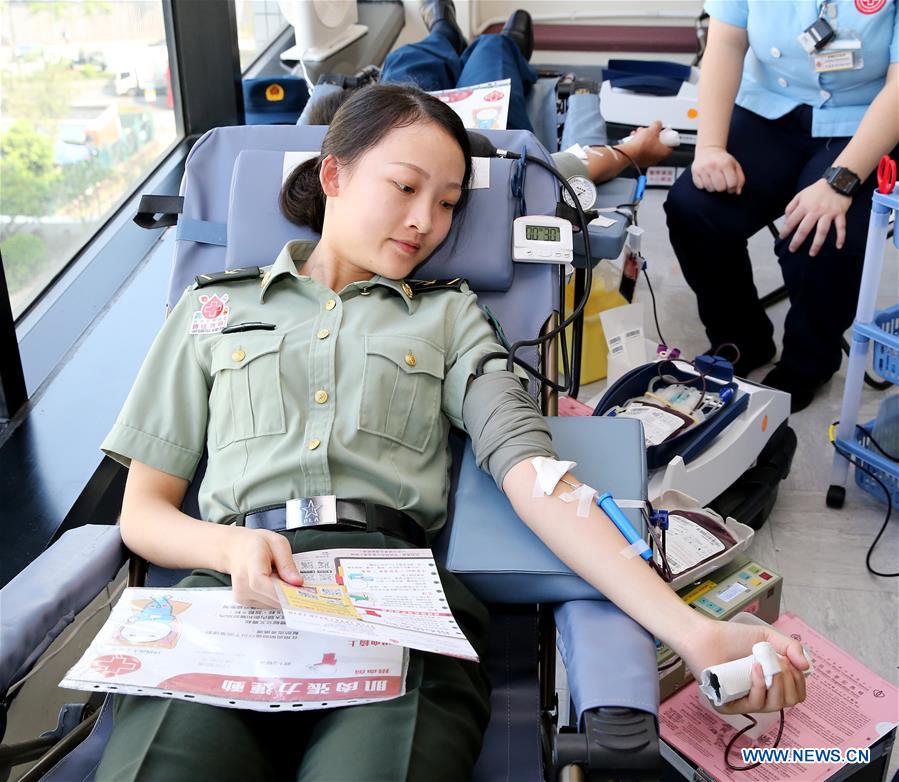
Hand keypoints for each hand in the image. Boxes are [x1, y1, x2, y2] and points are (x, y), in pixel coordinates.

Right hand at [222, 526, 303, 607]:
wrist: (236, 548)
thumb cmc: (257, 544)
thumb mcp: (278, 543)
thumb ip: (287, 563)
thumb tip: (297, 583)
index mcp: (250, 562)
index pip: (259, 582)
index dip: (279, 592)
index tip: (298, 593)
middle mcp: (242, 581)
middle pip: (270, 597)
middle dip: (288, 593)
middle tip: (297, 583)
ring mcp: (241, 593)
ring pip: (271, 603)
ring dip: (281, 595)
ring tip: (279, 577)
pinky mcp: (243, 601)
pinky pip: (266, 604)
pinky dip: (273, 596)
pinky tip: (272, 583)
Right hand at [619, 121, 673, 168]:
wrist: (629, 152)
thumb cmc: (642, 145)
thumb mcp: (653, 129)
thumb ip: (657, 125)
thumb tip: (658, 123)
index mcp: (663, 153)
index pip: (670, 146)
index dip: (667, 139)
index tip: (664, 135)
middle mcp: (656, 159)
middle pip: (657, 145)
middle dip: (653, 137)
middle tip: (650, 132)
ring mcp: (647, 161)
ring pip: (647, 147)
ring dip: (644, 139)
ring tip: (639, 133)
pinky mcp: (638, 162)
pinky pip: (640, 151)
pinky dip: (638, 145)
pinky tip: (634, 139)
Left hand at [677, 618, 809, 714]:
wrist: (706, 636)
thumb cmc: (733, 637)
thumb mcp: (768, 637)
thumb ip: (791, 647)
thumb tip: (807, 667)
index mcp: (770, 683)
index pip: (796, 694)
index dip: (799, 681)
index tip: (791, 663)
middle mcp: (760, 695)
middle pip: (789, 702)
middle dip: (789, 681)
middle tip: (780, 662)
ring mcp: (744, 702)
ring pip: (774, 705)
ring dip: (775, 682)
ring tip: (764, 662)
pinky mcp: (728, 706)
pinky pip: (753, 705)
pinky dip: (759, 687)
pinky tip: (754, 669)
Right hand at [692, 145, 745, 193]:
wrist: (709, 150)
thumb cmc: (723, 160)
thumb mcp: (735, 166)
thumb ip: (740, 179)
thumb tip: (737, 192)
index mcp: (726, 163)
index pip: (731, 184)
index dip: (732, 188)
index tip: (731, 186)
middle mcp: (714, 165)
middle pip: (720, 188)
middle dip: (722, 188)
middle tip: (722, 183)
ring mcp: (703, 169)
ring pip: (710, 189)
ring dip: (713, 187)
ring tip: (714, 180)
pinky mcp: (695, 172)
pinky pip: (701, 187)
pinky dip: (704, 185)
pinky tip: (707, 179)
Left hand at [780, 178, 851, 256]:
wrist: (837, 180)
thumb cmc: (817, 190)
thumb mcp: (800, 195)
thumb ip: (791, 207)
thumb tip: (786, 220)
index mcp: (804, 206)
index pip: (791, 221)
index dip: (785, 231)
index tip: (782, 238)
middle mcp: (815, 211)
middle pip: (804, 229)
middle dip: (797, 241)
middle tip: (792, 250)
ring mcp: (828, 213)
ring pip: (821, 231)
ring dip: (817, 243)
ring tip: (812, 253)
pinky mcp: (840, 213)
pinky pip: (841, 227)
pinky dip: (841, 237)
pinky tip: (838, 246)